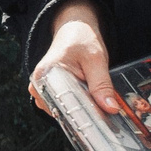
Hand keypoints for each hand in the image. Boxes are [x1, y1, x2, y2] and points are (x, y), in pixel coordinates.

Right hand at [30, 0, 122, 116]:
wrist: (74, 27)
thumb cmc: (82, 39)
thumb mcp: (96, 59)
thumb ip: (102, 84)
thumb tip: (110, 109)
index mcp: (45, 75)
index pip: (61, 106)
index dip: (82, 117)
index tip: (100, 122)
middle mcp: (39, 85)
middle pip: (60, 111)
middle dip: (82, 116)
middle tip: (103, 117)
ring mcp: (43, 89)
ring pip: (61, 111)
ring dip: (79, 112)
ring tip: (97, 110)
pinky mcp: (50, 91)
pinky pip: (62, 106)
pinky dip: (76, 108)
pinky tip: (90, 105)